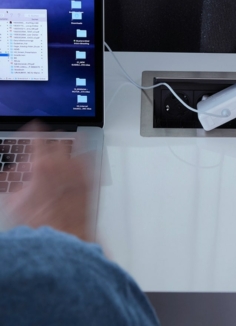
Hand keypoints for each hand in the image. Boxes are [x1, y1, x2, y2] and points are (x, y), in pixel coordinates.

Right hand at [3, 123, 92, 241]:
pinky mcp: (90, 180)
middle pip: (57, 143)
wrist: (62, 237)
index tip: (33, 127)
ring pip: (75, 148)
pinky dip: (85, 155)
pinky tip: (84, 154)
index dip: (34, 131)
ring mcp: (79, 171)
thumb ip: (18, 185)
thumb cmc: (41, 223)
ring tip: (62, 151)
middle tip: (44, 152)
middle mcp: (62, 164)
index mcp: (41, 165)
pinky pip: (90, 160)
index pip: (37, 137)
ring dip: (66, 150)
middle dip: (49, 145)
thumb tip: (17, 180)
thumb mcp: (17, 202)